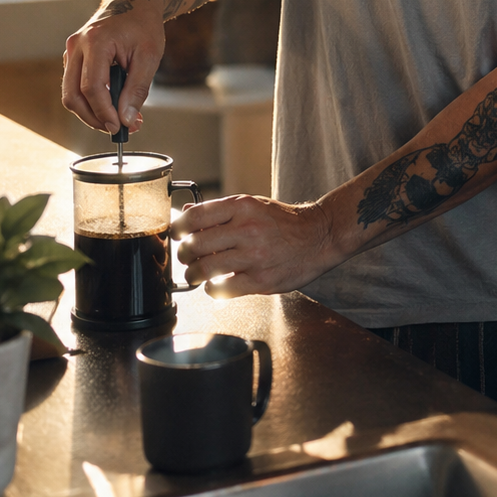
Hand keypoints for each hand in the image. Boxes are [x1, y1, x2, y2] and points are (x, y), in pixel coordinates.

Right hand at [61, 2, 164, 134]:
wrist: (134, 3)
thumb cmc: (144, 26)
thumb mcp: (150, 57)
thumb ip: (137, 89)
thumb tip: (126, 119)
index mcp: (95, 41)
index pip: (91, 87)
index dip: (104, 112)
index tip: (119, 127)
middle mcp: (77, 46)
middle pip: (73, 95)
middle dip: (94, 117)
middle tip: (117, 128)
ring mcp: (71, 51)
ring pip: (70, 94)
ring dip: (91, 112)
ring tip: (118, 119)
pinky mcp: (73, 58)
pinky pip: (74, 86)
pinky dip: (90, 100)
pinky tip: (111, 105)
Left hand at [172, 194, 340, 297]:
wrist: (319, 236)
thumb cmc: (284, 222)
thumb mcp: (254, 206)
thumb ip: (220, 211)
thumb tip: (186, 212)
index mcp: (243, 207)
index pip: (195, 216)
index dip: (178, 228)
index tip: (177, 235)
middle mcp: (247, 230)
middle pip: (194, 245)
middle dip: (184, 254)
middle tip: (187, 257)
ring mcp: (253, 257)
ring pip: (203, 270)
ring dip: (194, 275)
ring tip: (198, 274)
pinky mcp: (260, 281)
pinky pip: (221, 289)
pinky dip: (212, 289)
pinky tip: (218, 283)